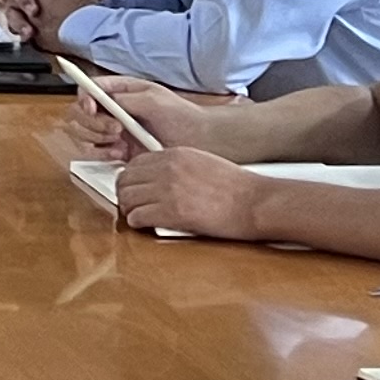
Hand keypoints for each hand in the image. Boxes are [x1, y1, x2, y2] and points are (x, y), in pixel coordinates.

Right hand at [0, 0, 100, 50]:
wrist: (63, 17)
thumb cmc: (67, 1)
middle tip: (34, 11)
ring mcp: (18, 3)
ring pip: (10, 4)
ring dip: (18, 18)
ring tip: (28, 30)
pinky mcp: (15, 18)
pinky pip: (11, 22)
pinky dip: (17, 28)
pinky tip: (26, 36)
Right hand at [62, 73, 198, 158]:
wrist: (198, 142)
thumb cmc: (181, 116)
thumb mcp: (154, 99)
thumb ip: (125, 98)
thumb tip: (101, 98)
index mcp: (119, 91)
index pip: (88, 89)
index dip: (84, 99)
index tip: (92, 108)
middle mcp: (111, 110)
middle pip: (78, 114)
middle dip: (92, 124)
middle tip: (115, 130)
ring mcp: (111, 131)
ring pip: (82, 134)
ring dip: (96, 139)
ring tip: (119, 142)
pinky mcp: (116, 151)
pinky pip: (93, 153)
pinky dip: (101, 154)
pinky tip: (119, 154)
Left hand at [110, 144, 262, 239]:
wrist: (254, 202)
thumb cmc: (237, 187)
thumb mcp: (202, 163)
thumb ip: (178, 167)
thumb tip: (158, 179)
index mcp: (175, 154)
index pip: (135, 163)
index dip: (132, 179)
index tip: (136, 189)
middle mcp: (167, 168)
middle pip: (125, 179)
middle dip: (126, 194)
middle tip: (132, 205)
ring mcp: (167, 190)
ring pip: (127, 198)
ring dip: (130, 209)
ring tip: (139, 216)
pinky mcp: (171, 212)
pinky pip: (137, 217)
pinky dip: (138, 223)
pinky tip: (146, 225)